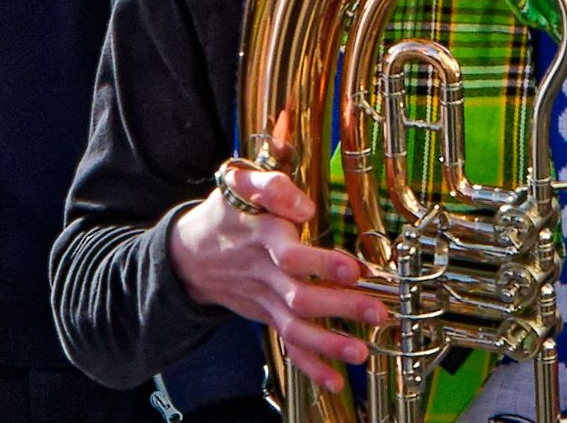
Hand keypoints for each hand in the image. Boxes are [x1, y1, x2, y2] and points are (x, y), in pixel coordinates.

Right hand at [165, 162, 390, 395]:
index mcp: (262, 238)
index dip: (320, 264)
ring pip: (296, 328)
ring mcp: (265, 301)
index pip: (290, 256)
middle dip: (340, 307)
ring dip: (329, 343)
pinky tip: (334, 380)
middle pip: (301, 299)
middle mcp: (265, 275)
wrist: (191, 255)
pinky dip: (310, 366)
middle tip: (376, 311)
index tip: (352, 269)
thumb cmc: (226, 214)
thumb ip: (271, 186)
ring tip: (360, 352)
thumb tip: (303, 204)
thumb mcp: (240, 185)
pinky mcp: (268, 316)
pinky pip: (288, 345)